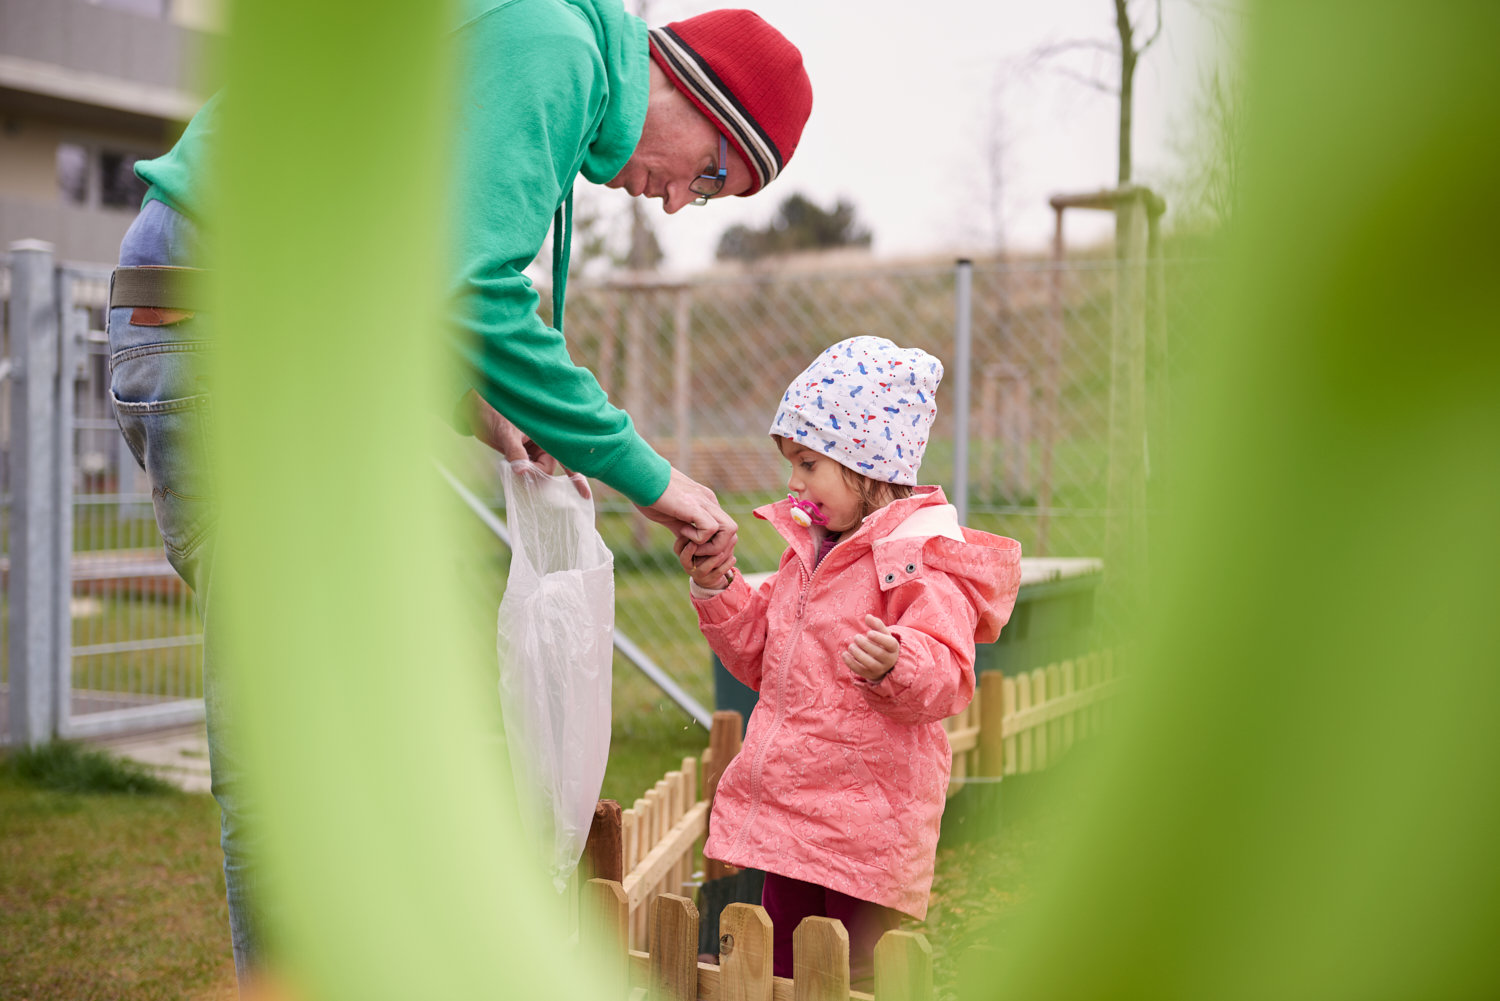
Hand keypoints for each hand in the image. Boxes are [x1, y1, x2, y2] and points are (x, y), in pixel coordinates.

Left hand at [456, 389, 588, 496]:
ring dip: (528, 475)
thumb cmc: (495, 414)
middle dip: (538, 476)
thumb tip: (522, 471)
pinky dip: (524, 474)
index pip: (565, 459)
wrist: (478, 409)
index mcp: (551, 433)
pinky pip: (530, 469)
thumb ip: (515, 452)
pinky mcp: (526, 453)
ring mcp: (537, 448)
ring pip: (539, 471)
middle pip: (549, 469)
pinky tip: (516, 473)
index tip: (584, 494)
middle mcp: (548, 442)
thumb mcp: (506, 433)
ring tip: (511, 463)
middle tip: (519, 471)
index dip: (575, 478)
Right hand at [638, 466, 737, 548]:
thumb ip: (683, 526)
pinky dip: (699, 539)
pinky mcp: (695, 506)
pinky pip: (711, 529)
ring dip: (711, 546)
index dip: (714, 544)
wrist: (640, 477)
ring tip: (690, 544)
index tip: (694, 549)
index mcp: (705, 502)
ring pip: (730, 531)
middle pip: (732, 530)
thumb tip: (688, 541)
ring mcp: (704, 502)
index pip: (724, 528)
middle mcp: (709, 501)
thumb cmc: (650, 494)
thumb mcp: (671, 514)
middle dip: (718, 548)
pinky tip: (681, 531)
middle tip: (696, 552)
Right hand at [675, 534, 737, 589]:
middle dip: (699, 548)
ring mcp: (698, 574)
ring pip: (703, 568)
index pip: (677, 548)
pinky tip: (733, 558)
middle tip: (709, 539)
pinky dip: (725, 566)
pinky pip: (717, 574)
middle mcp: (688, 565)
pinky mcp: (710, 580)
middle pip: (686, 559)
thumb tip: (708, 510)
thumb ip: (699, 528)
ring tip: (722, 551)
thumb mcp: (700, 539)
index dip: (684, 540)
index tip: (696, 531)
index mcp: (683, 554)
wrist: (710, 574)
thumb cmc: (705, 551)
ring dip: (713, 559)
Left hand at [843, 614, 899, 681]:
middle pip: (878, 653)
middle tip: (856, 637)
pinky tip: (844, 654)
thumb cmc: (882, 644)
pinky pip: (860, 671)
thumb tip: (868, 616)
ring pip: (870, 663)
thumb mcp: (883, 633)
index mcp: (893, 648)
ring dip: (858, 654)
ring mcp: (880, 669)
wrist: (884, 663)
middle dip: (865, 645)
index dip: (879, 638)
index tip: (869, 633)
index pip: (890, 644)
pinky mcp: (870, 675)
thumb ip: (876, 624)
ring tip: (851, 646)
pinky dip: (851, 663)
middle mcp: (889, 660)